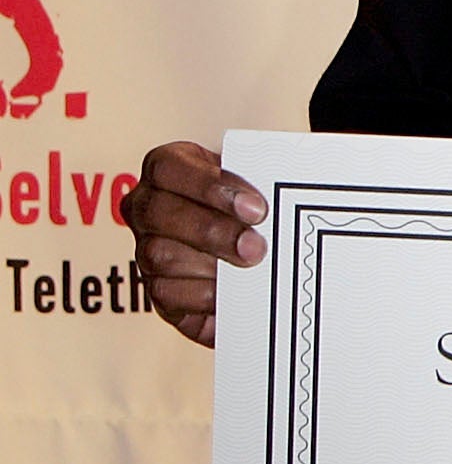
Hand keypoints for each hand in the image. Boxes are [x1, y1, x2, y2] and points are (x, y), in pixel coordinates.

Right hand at [125, 140, 264, 347]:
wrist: (258, 247)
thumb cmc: (254, 204)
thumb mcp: (257, 181)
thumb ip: (264, 180)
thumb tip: (294, 189)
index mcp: (167, 169)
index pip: (168, 168)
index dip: (208, 186)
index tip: (255, 207)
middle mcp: (146, 207)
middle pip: (159, 213)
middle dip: (212, 231)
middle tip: (256, 246)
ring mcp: (146, 249)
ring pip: (160, 255)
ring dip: (210, 264)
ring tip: (250, 268)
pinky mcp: (159, 290)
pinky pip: (166, 294)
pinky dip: (202, 294)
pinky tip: (231, 292)